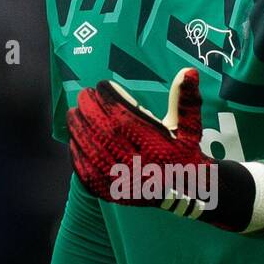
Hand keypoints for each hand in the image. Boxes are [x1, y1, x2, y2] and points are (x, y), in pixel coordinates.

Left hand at [66, 66, 212, 206]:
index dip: (109, 99)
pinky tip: (74, 141)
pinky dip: (77, 155)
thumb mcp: (189, 128)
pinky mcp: (112, 193)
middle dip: (89, 110)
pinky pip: (88, 173)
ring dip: (78, 130)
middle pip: (104, 132)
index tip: (102, 85)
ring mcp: (123, 181)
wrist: (183, 190)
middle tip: (83, 95)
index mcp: (156, 147)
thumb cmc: (182, 153)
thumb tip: (188, 70)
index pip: (124, 118)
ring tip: (73, 114)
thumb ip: (186, 100)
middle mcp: (139, 165)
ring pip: (92, 151)